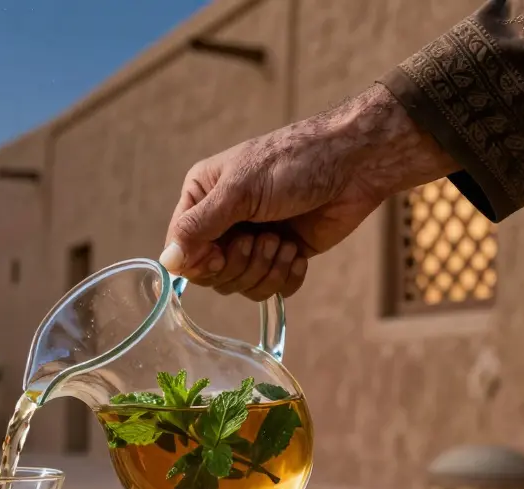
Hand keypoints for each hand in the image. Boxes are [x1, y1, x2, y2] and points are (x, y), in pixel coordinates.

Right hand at [161, 83, 458, 300]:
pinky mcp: (283, 257)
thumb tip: (168, 262)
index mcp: (202, 199)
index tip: (222, 254)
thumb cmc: (294, 163)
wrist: (356, 164)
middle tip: (265, 238)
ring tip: (285, 242)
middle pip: (212, 275)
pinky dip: (286, 277)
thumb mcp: (239, 191)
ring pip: (241, 286)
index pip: (182, 250)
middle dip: (241, 263)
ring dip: (266, 269)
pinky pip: (272, 290)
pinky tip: (298, 252)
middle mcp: (223, 222)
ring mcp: (254, 241)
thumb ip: (199, 227)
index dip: (201, 263)